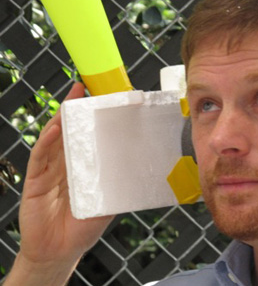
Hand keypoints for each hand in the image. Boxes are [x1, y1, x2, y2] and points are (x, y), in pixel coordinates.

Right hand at [6, 83, 113, 284]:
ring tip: (72, 100)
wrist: (59, 251)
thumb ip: (116, 186)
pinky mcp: (34, 180)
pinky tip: (55, 128)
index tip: (103, 98)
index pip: (87, 136)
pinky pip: (40, 156)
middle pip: (69, 130)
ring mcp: (48, 170)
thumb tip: (141, 170)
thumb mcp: (105, 203)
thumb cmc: (82, 227)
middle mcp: (64, 164)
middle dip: (76, 108)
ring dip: (62, 118)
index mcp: (82, 167)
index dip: (92, 117)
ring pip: (54, 138)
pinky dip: (47, 141)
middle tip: (85, 87)